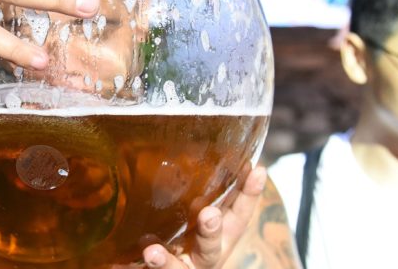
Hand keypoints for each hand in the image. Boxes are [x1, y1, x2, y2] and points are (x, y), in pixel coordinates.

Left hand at [141, 166, 267, 268]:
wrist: (160, 265)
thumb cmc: (178, 236)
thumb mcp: (187, 212)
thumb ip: (192, 189)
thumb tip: (181, 142)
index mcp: (219, 235)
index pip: (238, 214)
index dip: (249, 194)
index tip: (257, 169)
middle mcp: (206, 254)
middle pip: (214, 245)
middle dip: (212, 230)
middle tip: (209, 215)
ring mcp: (186, 268)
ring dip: (168, 261)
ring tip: (153, 251)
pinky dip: (150, 266)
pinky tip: (141, 255)